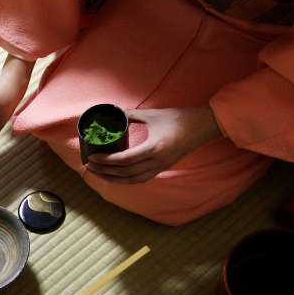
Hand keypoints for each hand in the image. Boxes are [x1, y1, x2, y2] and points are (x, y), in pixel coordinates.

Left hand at [85, 106, 222, 183]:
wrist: (204, 126)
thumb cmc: (180, 118)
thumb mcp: (153, 114)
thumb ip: (131, 115)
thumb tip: (112, 114)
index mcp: (155, 148)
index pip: (125, 160)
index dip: (107, 160)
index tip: (93, 157)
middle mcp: (158, 162)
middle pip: (125, 173)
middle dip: (105, 171)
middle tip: (90, 165)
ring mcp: (161, 167)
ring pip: (132, 180)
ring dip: (113, 179)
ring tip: (98, 173)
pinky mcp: (163, 168)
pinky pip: (140, 179)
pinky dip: (125, 180)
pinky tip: (115, 176)